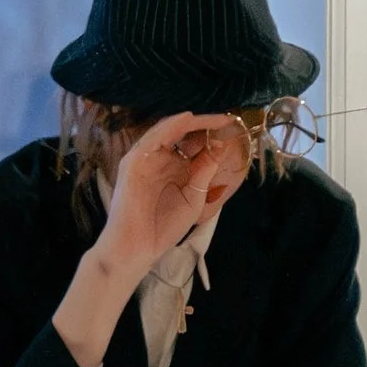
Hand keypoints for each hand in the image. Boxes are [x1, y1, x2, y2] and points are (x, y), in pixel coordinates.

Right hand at [97, 112, 251, 285]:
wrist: (137, 248)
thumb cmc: (164, 227)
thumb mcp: (194, 197)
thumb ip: (205, 172)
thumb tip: (221, 146)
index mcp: (173, 167)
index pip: (192, 143)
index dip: (212, 135)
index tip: (232, 129)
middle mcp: (158, 159)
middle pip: (181, 133)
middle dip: (205, 125)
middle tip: (227, 119)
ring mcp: (145, 159)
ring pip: (168, 130)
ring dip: (192, 122)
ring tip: (215, 118)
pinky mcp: (134, 162)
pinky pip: (153, 138)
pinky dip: (171, 126)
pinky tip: (188, 119)